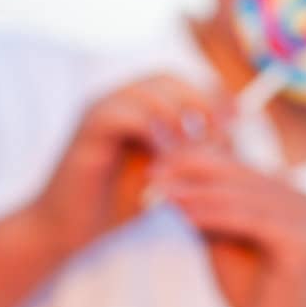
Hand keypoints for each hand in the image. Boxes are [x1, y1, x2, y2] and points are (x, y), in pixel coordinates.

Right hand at [27, 74, 230, 259]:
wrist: (67, 229)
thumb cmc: (114, 203)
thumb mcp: (163, 174)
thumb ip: (189, 153)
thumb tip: (232, 138)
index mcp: (132, 105)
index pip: (178, 79)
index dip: (210, 92)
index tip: (238, 119)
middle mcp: (114, 100)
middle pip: (165, 77)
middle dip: (200, 101)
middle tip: (222, 132)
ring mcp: (97, 111)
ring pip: (146, 91)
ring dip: (179, 117)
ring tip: (197, 150)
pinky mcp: (86, 130)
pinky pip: (123, 114)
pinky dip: (151, 132)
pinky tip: (167, 159)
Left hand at [151, 146, 305, 306]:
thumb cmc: (245, 286)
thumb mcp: (216, 232)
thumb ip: (201, 200)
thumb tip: (162, 165)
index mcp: (282, 188)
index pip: (230, 160)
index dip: (188, 157)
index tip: (151, 164)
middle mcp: (298, 195)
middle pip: (233, 170)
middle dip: (186, 169)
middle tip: (150, 174)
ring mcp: (305, 216)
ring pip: (238, 192)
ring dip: (194, 192)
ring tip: (158, 193)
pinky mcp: (303, 240)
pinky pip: (248, 218)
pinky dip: (212, 214)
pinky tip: (183, 217)